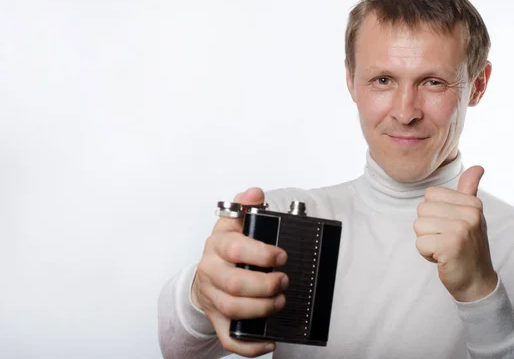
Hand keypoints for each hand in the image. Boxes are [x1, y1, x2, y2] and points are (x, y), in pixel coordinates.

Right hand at [192, 188, 288, 356]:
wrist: (205, 275)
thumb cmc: (226, 250)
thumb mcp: (234, 224)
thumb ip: (245, 207)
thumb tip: (255, 192)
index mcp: (217, 245)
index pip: (236, 248)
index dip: (261, 253)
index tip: (282, 256)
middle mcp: (211, 271)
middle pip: (234, 283)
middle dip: (265, 284)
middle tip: (284, 281)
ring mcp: (212, 297)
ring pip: (232, 309)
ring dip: (261, 309)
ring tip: (280, 302)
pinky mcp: (217, 319)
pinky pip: (229, 338)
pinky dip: (249, 345)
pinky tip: (269, 340)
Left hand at [413, 166, 497, 301]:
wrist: (477, 281)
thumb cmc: (469, 246)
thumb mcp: (472, 215)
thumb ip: (469, 190)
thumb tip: (478, 167)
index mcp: (472, 203)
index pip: (430, 195)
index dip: (434, 213)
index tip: (450, 226)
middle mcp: (469, 214)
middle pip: (422, 210)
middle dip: (428, 228)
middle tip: (447, 240)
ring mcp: (461, 229)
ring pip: (418, 226)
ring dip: (427, 241)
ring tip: (445, 248)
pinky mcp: (450, 246)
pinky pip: (419, 243)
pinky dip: (426, 254)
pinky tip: (443, 258)